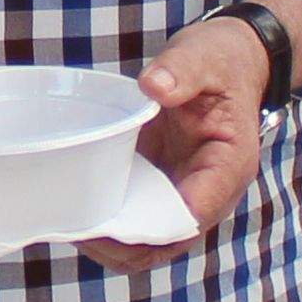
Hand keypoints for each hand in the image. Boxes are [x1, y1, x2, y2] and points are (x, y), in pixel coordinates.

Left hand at [96, 11, 272, 275]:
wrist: (232, 60)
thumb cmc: (221, 60)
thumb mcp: (203, 56)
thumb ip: (182, 70)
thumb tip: (154, 86)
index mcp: (228, 166)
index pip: (191, 215)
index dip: (149, 228)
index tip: (106, 223)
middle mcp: (211, 189)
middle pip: (169, 240)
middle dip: (123, 245)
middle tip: (75, 227)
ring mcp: (187, 190)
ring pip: (153, 241)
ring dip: (114, 243)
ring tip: (69, 224)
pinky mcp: (167, 184)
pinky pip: (142, 219)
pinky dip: (112, 224)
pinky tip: (79, 208)